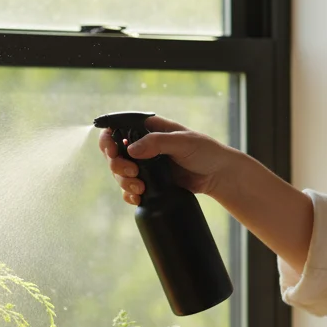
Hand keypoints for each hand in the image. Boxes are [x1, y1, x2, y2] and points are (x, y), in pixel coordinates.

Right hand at [98, 115, 244, 205]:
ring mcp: (145, 165)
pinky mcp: (150, 182)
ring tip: (140, 188)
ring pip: (120, 173)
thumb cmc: (205, 151)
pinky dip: (129, 195)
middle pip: (114, 154)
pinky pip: (130, 190)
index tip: (113, 151)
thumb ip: (157, 143)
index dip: (108, 139)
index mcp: (149, 129)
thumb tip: (131, 150)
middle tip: (133, 172)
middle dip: (118, 166)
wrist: (218, 175)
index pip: (117, 128)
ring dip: (124, 182)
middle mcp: (143, 146)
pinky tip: (137, 198)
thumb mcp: (183, 142)